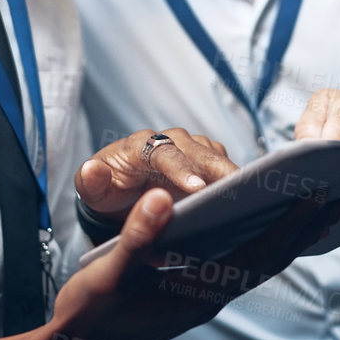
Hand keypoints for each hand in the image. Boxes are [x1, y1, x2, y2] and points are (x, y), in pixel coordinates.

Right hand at [49, 187, 339, 339]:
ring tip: (319, 212)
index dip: (291, 225)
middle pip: (271, 260)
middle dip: (306, 230)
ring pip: (259, 265)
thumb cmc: (90, 315)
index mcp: (200, 293)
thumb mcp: (109, 274)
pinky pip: (240, 267)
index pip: (260, 254)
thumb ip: (137, 237)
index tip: (320, 196)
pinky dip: (262, 244)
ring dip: (289, 237)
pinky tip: (266, 228)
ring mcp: (204, 298)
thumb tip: (162, 198)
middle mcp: (211, 297)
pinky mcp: (193, 296)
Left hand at [77, 127, 237, 220]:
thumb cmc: (108, 189)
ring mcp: (190, 148)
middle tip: (238, 192)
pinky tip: (243, 198)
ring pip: (216, 157)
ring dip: (231, 176)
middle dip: (219, 171)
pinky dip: (234, 180)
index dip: (182, 169)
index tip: (197, 188)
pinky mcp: (205, 159)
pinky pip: (223, 166)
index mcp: (140, 144)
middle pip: (200, 152)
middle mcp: (169, 140)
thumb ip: (90, 182)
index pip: (164, 152)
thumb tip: (91, 170)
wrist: (121, 191)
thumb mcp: (92, 191)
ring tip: (248, 197)